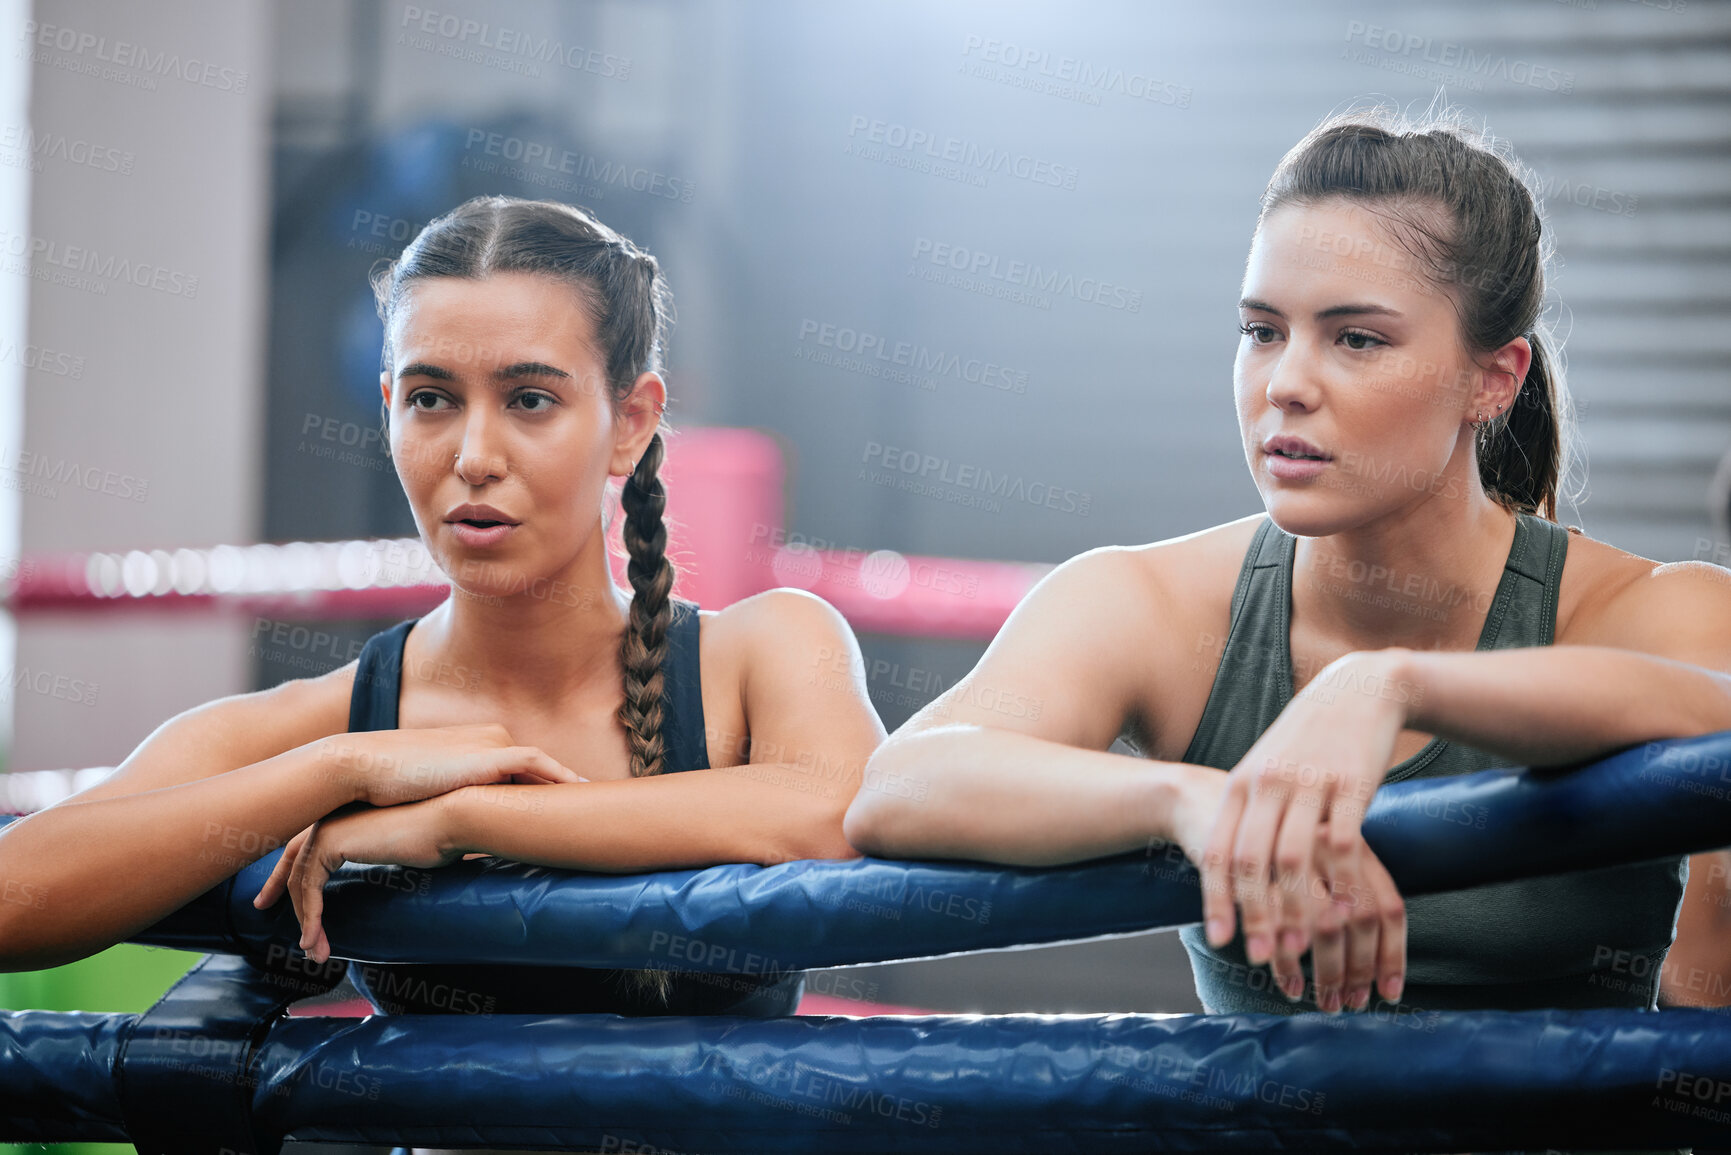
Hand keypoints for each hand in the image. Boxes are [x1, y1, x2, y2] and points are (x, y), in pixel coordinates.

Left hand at [251, 798, 458, 963]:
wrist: (449, 819)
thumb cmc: (437, 834)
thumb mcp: (401, 848)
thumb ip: (381, 856)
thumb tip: (383, 880)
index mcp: (346, 813)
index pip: (305, 845)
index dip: (288, 871)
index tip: (275, 894)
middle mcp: (330, 816)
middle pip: (294, 861)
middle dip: (280, 892)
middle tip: (267, 914)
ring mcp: (328, 828)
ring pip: (301, 881)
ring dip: (305, 920)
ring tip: (314, 951)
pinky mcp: (331, 844)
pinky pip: (310, 888)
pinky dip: (312, 918)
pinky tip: (316, 941)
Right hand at [314, 723, 582, 807]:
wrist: (367, 766)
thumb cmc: (390, 787)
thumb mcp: (433, 796)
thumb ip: (457, 807)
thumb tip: (467, 839)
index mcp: (481, 745)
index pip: (526, 770)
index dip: (550, 789)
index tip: (574, 807)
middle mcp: (493, 739)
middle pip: (543, 768)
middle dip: (571, 787)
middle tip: (603, 807)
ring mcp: (494, 745)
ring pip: (547, 768)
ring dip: (574, 785)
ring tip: (604, 805)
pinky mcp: (492, 756)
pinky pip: (540, 767)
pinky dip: (563, 780)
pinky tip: (582, 795)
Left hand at [1199, 650, 1411, 1009]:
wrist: (1357, 691)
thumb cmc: (1305, 742)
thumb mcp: (1265, 771)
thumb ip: (1246, 815)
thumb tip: (1225, 868)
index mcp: (1241, 785)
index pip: (1221, 851)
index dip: (1217, 899)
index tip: (1220, 940)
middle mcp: (1269, 784)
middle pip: (1253, 861)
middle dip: (1254, 915)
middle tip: (1260, 958)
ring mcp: (1309, 783)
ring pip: (1295, 859)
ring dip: (1296, 910)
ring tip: (1301, 949)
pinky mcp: (1351, 784)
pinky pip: (1344, 844)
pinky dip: (1341, 883)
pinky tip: (1346, 914)